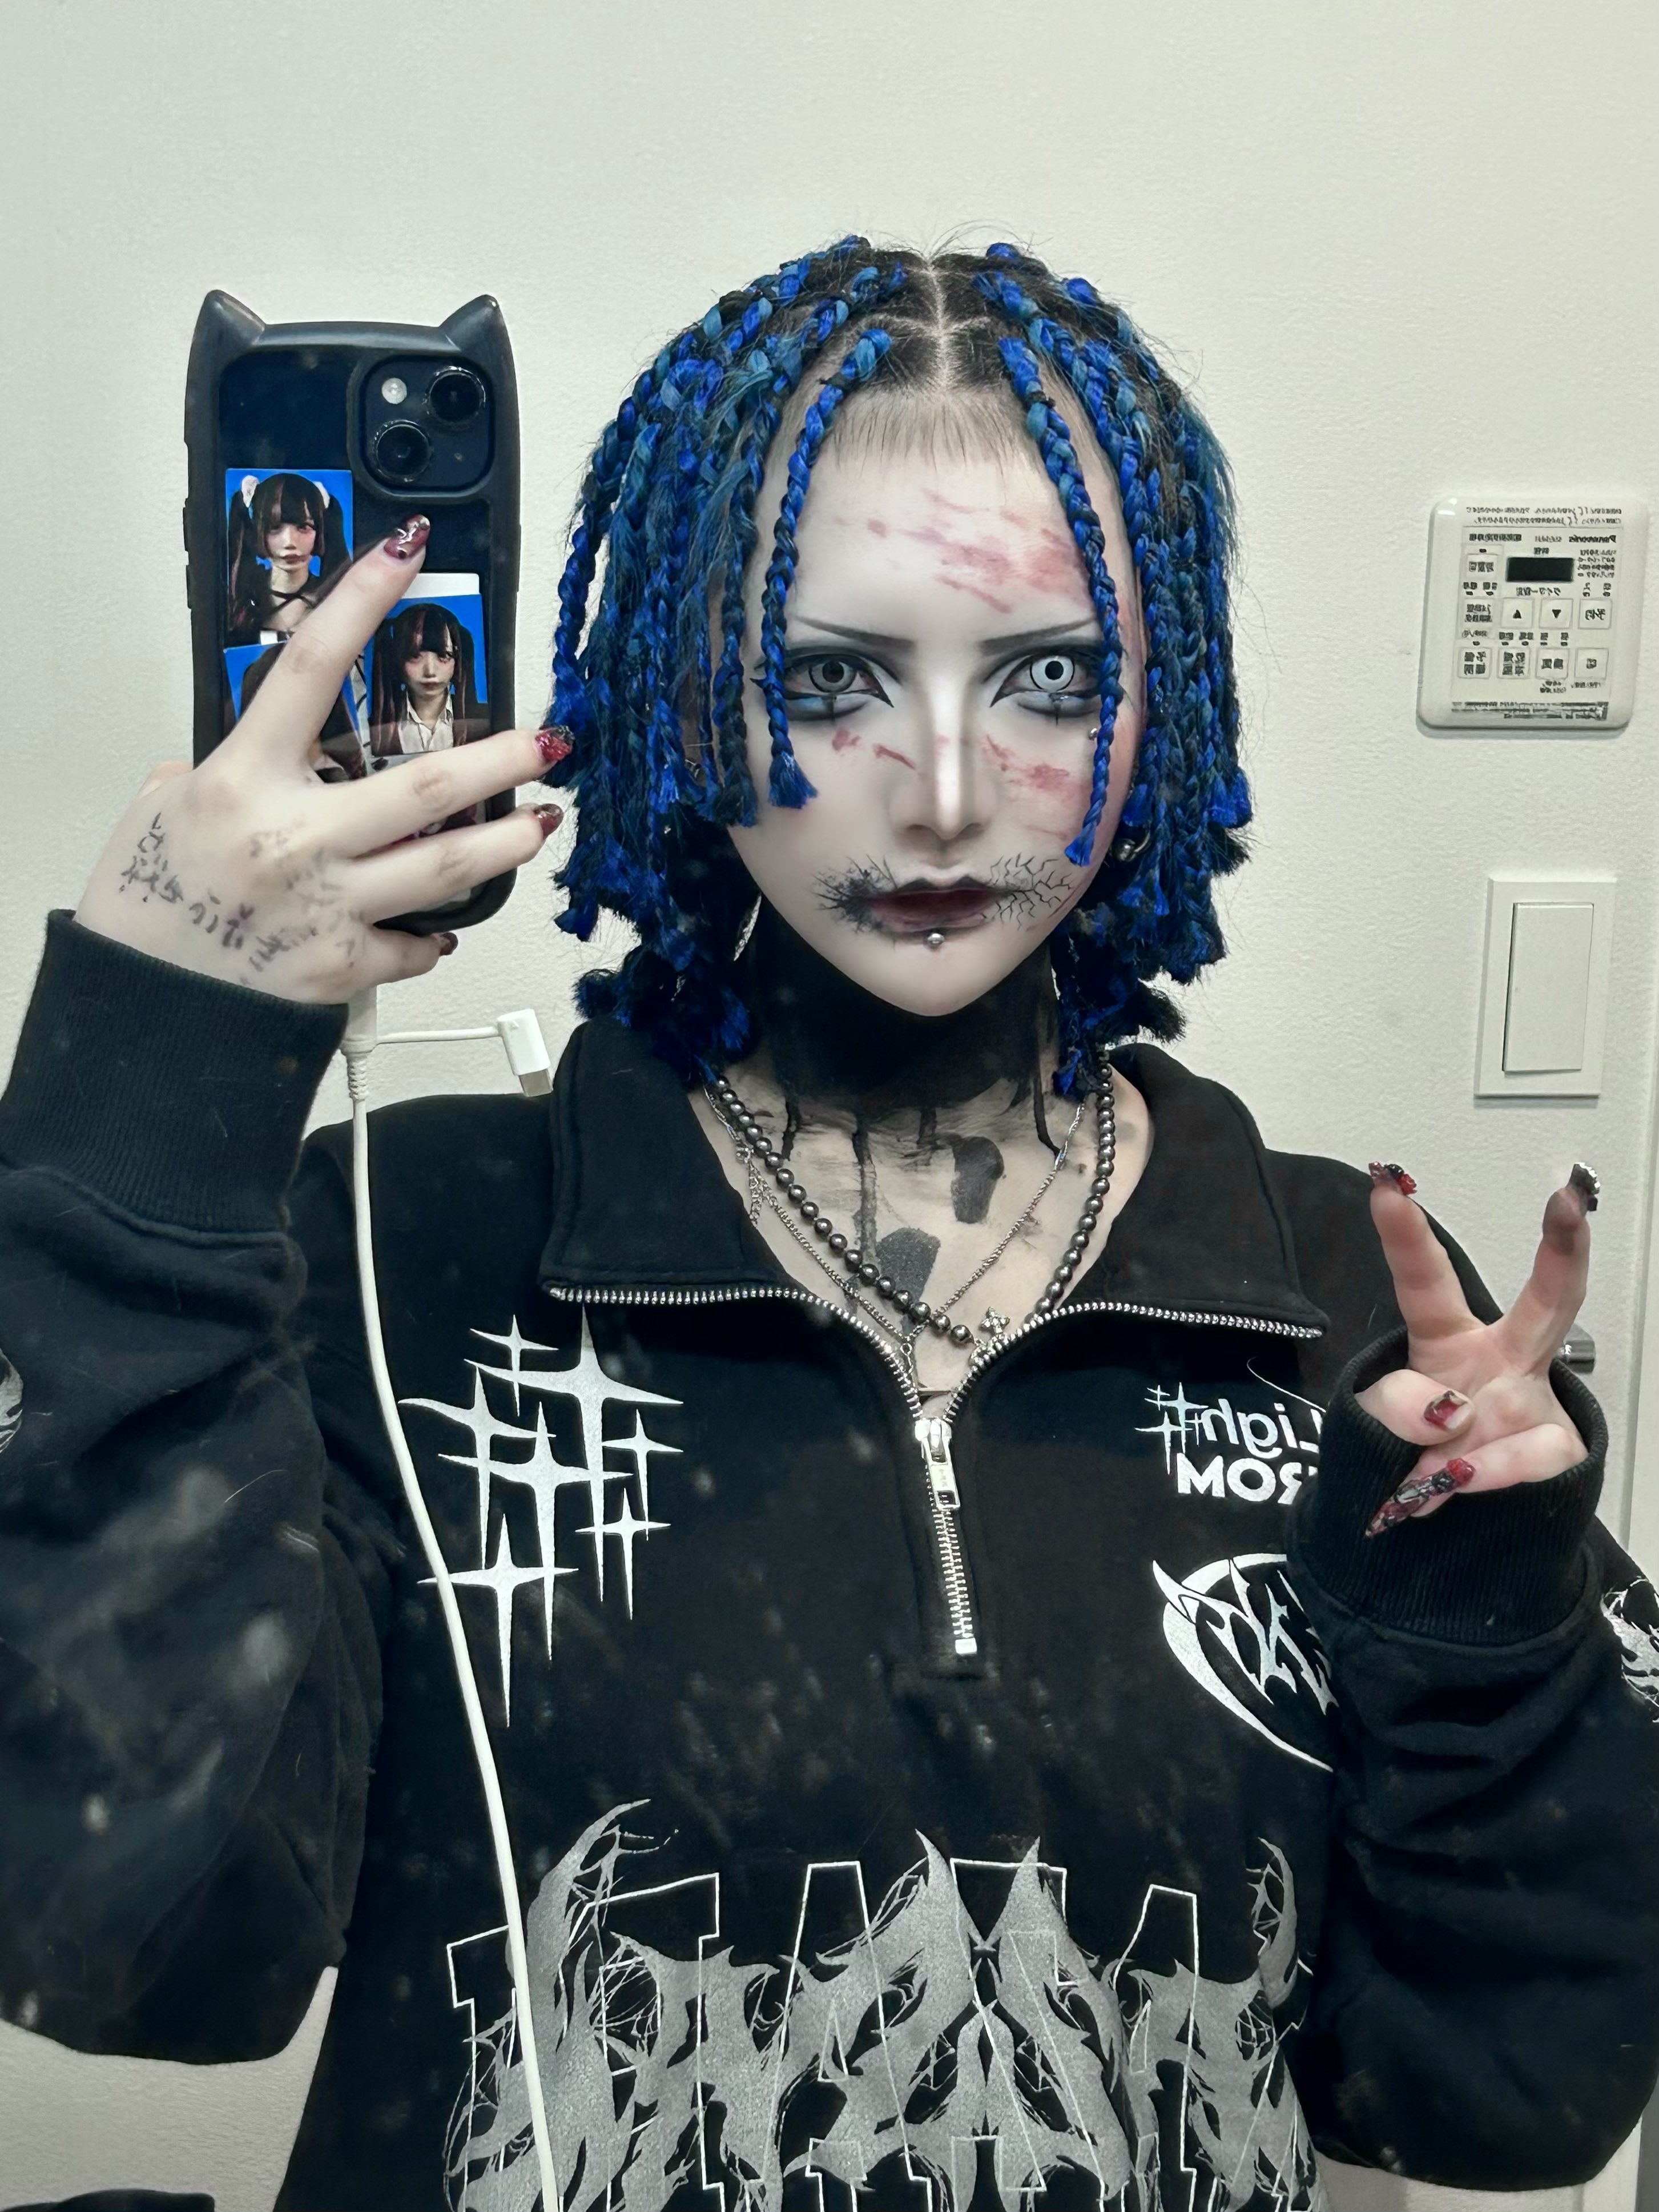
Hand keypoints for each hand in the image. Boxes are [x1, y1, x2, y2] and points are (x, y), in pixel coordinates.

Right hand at [76, 518, 568, 1002]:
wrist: (139, 1010)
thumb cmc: (141, 909)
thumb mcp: (157, 814)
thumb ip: (211, 774)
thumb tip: (241, 756)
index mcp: (242, 781)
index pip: (310, 667)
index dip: (361, 601)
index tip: (405, 554)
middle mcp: (295, 839)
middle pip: (425, 786)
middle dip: (501, 760)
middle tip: (550, 742)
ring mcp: (327, 905)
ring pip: (446, 868)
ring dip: (507, 845)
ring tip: (543, 825)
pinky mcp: (343, 966)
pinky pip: (412, 945)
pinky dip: (434, 937)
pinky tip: (449, 926)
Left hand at [1356, 1162, 1596, 1535]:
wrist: (1459, 1524)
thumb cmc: (1415, 1451)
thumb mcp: (1376, 1427)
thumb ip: (1394, 1410)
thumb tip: (1447, 1415)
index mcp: (1446, 1338)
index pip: (1424, 1282)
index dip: (1405, 1236)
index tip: (1386, 1184)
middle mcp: (1504, 1359)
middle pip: (1547, 1297)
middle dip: (1564, 1250)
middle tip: (1570, 1202)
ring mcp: (1537, 1404)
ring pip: (1512, 1406)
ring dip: (1459, 1450)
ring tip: (1429, 1477)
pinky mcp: (1561, 1450)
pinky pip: (1527, 1457)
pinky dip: (1486, 1476)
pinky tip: (1461, 1486)